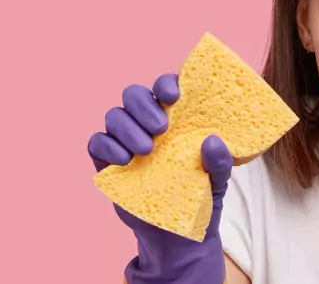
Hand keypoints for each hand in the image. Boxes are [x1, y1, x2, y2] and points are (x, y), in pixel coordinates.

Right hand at [88, 73, 231, 283]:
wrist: (177, 236)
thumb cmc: (201, 196)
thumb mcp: (218, 181)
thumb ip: (221, 163)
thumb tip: (213, 142)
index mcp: (178, 117)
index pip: (166, 87)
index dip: (166, 83)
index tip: (174, 96)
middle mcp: (148, 122)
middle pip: (134, 94)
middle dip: (144, 104)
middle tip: (162, 128)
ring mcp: (127, 140)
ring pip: (115, 115)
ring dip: (128, 127)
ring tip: (147, 150)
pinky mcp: (109, 161)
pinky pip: (97, 142)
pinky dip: (108, 146)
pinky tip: (125, 160)